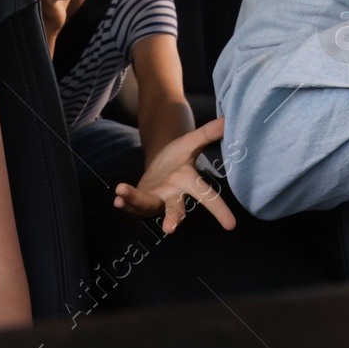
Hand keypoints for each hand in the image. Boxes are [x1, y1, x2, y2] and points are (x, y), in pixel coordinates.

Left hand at [114, 117, 236, 233]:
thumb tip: (227, 119)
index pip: (208, 196)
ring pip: (148, 205)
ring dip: (135, 201)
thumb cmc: (179, 156)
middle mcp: (174, 195)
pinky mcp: (141, 200)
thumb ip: (207, 133)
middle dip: (173, 218)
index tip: (231, 225)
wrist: (160, 164)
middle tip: (169, 228)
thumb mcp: (191, 142)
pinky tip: (117, 198)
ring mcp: (156, 200)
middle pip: (176, 209)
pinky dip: (126, 201)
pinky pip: (133, 203)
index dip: (220, 211)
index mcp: (190, 182)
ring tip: (121, 193)